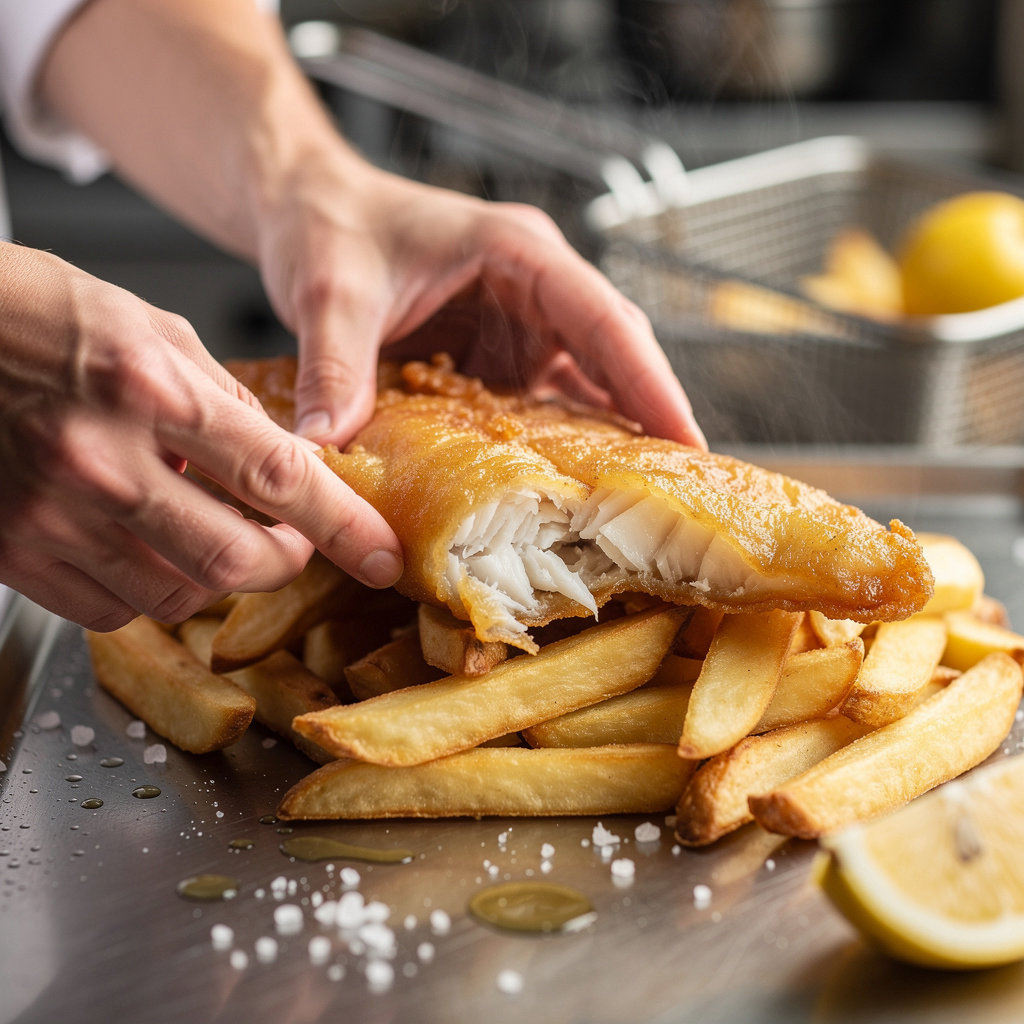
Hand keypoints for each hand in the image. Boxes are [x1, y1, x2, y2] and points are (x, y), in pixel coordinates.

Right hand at [0, 243, 402, 630]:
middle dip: (287, 563)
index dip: (345, 527)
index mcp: (150, 391)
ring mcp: (51, 517)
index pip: (278, 480)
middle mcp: (102, 463)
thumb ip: (222, 397)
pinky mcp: (13, 552)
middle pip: (238, 562)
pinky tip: (146, 545)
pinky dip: (150, 589)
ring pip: (177, 597)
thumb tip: (283, 454)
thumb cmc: (35, 315)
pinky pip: (110, 609)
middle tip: (293, 541)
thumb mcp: (148, 327)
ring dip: (217, 578)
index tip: (382, 556)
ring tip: (210, 531)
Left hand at [256, 164, 706, 449]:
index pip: (601, 316)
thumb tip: (329, 445)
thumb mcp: (331, 291)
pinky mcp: (497, 357)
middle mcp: (532, 289)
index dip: (648, 380)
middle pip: (613, 353)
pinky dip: (558, 445)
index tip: (684, 440)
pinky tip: (567, 491)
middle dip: (648, 416)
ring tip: (639, 504)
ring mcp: (518, 325)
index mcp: (516, 252)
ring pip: (587, 384)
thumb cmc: (330, 224)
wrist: (309, 211)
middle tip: (678, 489)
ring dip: (612, 438)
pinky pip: (541, 405)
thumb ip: (335, 364)